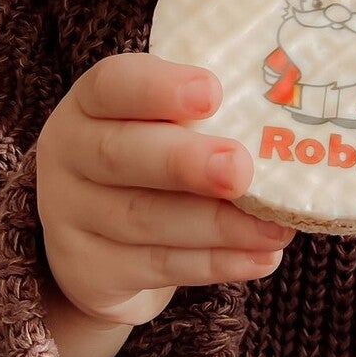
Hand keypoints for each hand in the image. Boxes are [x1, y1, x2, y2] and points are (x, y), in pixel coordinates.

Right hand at [36, 52, 297, 326]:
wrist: (95, 239)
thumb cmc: (149, 157)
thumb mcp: (158, 124)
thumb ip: (204, 115)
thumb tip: (286, 113)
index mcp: (90, 103)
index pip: (112, 84)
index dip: (159, 88)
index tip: (212, 91)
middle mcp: (68, 154)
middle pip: (120, 156)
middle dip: (185, 163)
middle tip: (240, 168)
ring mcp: (70, 217)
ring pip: (145, 219)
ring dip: (218, 225)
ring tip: (276, 227)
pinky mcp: (90, 272)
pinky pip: (157, 267)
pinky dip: (215, 264)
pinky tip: (260, 257)